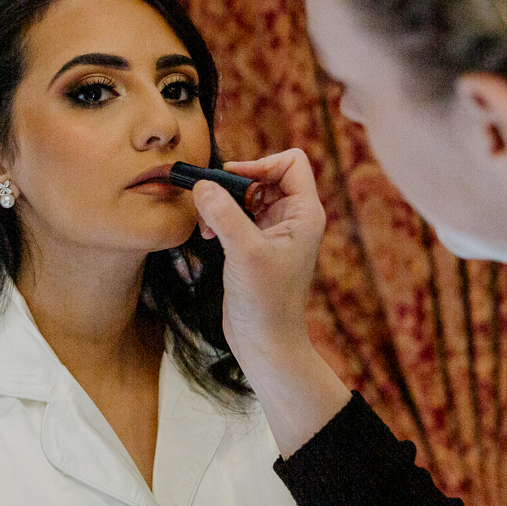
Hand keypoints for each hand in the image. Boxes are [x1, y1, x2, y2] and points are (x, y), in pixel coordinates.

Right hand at [193, 149, 324, 363]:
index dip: (261, 163)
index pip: (291, 163)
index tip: (231, 179)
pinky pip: (235, 215)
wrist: (266, 343)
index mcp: (304, 213)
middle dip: (234, 184)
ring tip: (207, 223)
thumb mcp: (245, 252)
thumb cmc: (266, 302)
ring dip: (222, 202)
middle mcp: (292, 218)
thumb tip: (202, 185)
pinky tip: (207, 234)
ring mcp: (273, 231)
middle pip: (264, 176)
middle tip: (210, 200)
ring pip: (245, 196)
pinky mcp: (254, 245)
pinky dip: (219, 218)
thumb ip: (224, 214)